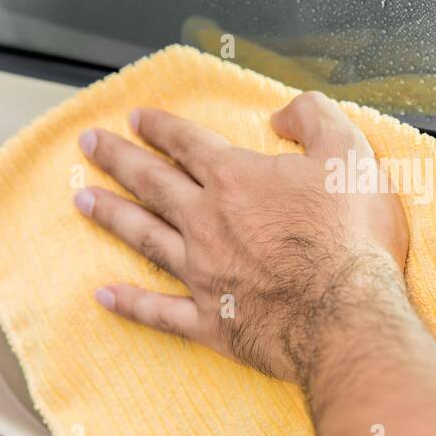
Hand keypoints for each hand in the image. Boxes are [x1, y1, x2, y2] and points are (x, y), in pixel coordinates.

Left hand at [74, 91, 409, 383]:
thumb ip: (313, 119)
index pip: (187, 143)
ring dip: (112, 216)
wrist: (348, 315)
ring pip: (145, 238)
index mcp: (237, 180)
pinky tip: (105, 296)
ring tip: (83, 201)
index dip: (160, 127)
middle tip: (88, 146)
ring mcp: (204, 274)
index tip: (136, 118)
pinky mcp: (212, 322)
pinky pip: (159, 311)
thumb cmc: (352, 237)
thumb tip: (282, 114)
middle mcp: (208, 223)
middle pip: (152, 184)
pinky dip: (130, 304)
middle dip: (118, 160)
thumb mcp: (348, 152)